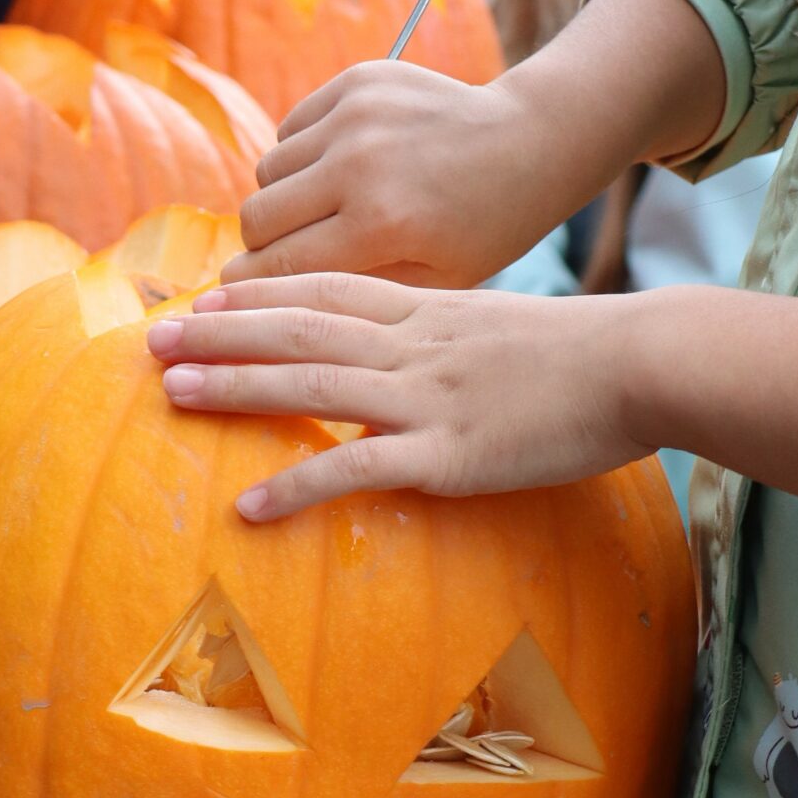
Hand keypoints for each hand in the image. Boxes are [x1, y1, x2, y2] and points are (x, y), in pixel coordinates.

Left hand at [148, 275, 641, 518]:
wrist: (645, 361)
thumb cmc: (589, 355)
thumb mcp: (505, 329)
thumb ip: (453, 339)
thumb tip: (420, 357)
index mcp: (429, 311)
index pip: (326, 290)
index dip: (259, 294)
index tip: (205, 297)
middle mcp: (414, 345)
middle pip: (299, 327)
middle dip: (220, 331)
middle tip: (153, 337)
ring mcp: (428, 397)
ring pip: (312, 383)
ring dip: (236, 387)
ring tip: (173, 392)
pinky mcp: (449, 454)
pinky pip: (358, 468)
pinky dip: (298, 486)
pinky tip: (251, 507)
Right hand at [232, 66, 544, 286]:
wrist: (528, 142)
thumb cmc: (482, 229)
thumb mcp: (428, 285)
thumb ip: (348, 290)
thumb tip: (265, 300)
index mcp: (379, 224)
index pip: (277, 265)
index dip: (251, 288)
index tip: (237, 296)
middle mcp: (358, 164)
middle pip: (257, 216)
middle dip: (262, 244)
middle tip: (284, 254)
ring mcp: (355, 115)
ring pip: (269, 171)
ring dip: (284, 197)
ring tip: (323, 208)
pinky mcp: (356, 81)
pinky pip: (291, 129)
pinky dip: (303, 154)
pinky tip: (341, 166)